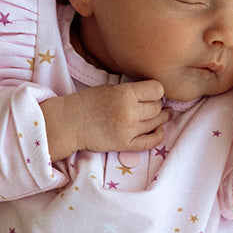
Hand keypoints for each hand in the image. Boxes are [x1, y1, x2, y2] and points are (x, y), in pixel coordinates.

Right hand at [42, 80, 169, 161]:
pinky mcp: (125, 145)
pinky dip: (158, 135)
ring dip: (160, 119)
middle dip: (157, 105)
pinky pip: (151, 142)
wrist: (70, 123)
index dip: (156, 91)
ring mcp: (128, 130)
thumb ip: (132, 91)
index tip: (152, 93)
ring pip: (157, 123)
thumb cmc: (89, 102)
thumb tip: (154, 95)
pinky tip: (157, 130)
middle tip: (153, 105)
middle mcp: (129, 112)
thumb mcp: (111, 88)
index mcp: (125, 93)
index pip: (157, 90)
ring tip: (161, 115)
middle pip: (157, 107)